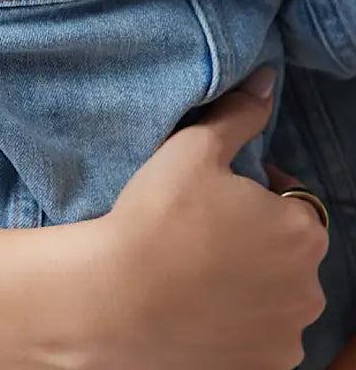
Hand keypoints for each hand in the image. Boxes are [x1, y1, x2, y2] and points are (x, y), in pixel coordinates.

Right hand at [34, 70, 327, 369]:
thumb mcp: (194, 147)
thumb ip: (239, 114)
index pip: (291, 203)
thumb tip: (269, 81)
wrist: (113, 300)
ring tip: (195, 268)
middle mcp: (309, 290)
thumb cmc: (155, 217)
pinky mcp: (260, 368)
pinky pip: (258, 335)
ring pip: (274, 296)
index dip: (255, 194)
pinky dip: (238, 322)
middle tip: (201, 228)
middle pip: (287, 252)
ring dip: (250, 282)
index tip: (215, 195)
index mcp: (301, 232)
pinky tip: (197, 305)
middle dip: (256, 238)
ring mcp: (285, 336)